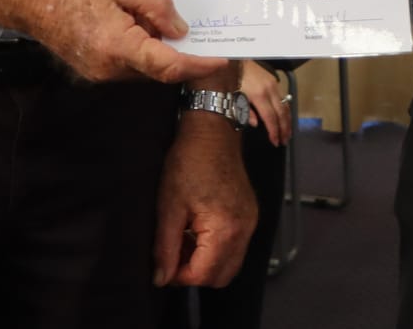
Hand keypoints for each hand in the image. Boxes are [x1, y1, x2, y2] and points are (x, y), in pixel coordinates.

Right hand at [12, 0, 232, 83]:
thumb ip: (155, 6)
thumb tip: (180, 29)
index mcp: (117, 46)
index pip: (168, 65)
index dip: (198, 64)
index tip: (222, 57)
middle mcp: (109, 68)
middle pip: (159, 69)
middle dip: (184, 53)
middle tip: (208, 33)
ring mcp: (100, 72)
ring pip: (145, 67)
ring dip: (162, 48)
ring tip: (171, 20)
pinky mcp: (94, 68)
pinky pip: (130, 63)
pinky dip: (145, 48)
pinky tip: (147, 24)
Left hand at [153, 114, 257, 287]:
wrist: (213, 131)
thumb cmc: (188, 164)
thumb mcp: (169, 206)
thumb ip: (165, 247)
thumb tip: (161, 280)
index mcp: (226, 229)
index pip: (204, 275)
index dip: (179, 277)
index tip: (163, 265)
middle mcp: (245, 230)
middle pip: (222, 276)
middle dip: (195, 273)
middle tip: (173, 255)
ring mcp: (251, 222)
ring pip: (230, 263)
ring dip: (206, 262)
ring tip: (183, 241)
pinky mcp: (250, 214)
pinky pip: (236, 246)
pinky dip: (217, 249)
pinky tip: (197, 230)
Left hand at [242, 61, 293, 148]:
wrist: (238, 60)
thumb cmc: (234, 80)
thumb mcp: (235, 97)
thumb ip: (245, 111)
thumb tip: (256, 124)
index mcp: (258, 96)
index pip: (270, 118)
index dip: (274, 131)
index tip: (275, 142)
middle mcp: (270, 90)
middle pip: (281, 113)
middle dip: (284, 129)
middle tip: (285, 141)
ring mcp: (274, 85)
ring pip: (285, 106)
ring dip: (287, 120)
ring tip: (288, 133)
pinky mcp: (275, 81)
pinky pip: (284, 98)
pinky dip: (286, 110)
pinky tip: (286, 117)